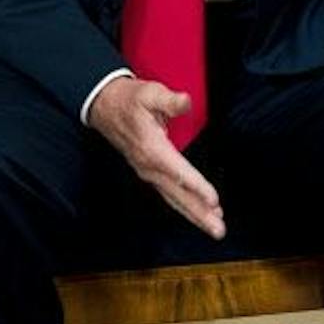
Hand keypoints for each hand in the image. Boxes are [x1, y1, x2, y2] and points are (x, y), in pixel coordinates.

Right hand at [86, 76, 224, 238]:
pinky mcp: (149, 173)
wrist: (104, 106)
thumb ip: (169, 100)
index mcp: (151, 148)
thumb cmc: (129, 100)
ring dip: (195, 215)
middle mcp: (148, 166)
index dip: (197, 187)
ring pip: (174, 198)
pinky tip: (199, 214)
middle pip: (177, 194)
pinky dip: (185, 206)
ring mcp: (147, 172)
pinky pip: (169, 194)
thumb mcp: (149, 93)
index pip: (178, 172)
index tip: (213, 200)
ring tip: (215, 228)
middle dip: (199, 213)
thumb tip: (185, 102)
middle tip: (219, 230)